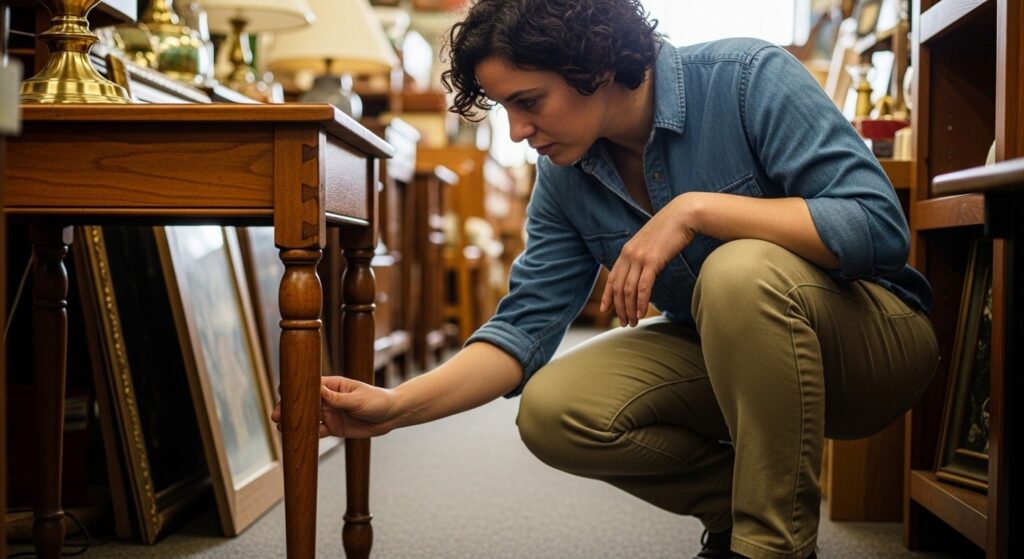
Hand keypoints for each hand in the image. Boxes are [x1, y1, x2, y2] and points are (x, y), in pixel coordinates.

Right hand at [271, 376, 398, 438]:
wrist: (390, 416)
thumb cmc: (377, 401)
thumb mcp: (358, 399)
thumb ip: (338, 398)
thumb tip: (318, 391)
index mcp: (333, 386)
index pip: (310, 385)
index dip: (296, 388)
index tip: (282, 393)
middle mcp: (328, 399)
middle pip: (304, 403)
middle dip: (289, 408)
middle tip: (276, 415)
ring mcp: (330, 413)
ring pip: (307, 418)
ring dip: (294, 422)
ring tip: (280, 426)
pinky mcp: (334, 428)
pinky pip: (316, 432)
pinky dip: (306, 435)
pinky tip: (295, 437)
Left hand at [600, 195, 696, 326]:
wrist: (683, 214)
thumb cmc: (670, 229)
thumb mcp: (651, 243)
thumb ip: (643, 256)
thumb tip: (643, 270)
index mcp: (626, 251)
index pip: (611, 278)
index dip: (607, 296)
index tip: (604, 310)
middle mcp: (629, 254)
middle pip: (618, 287)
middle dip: (618, 308)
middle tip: (623, 323)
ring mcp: (639, 257)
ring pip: (628, 290)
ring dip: (629, 309)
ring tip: (632, 322)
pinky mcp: (652, 261)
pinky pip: (643, 287)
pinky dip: (640, 302)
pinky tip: (641, 313)